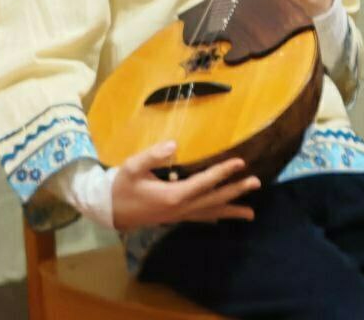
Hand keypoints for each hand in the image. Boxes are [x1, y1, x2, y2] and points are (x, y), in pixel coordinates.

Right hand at [112, 141, 260, 229]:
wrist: (107, 211)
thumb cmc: (119, 186)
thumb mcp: (131, 168)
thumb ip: (152, 156)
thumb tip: (173, 145)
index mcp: (173, 195)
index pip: (204, 182)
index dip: (223, 172)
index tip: (240, 162)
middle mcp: (180, 208)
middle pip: (214, 199)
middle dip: (236, 191)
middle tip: (256, 182)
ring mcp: (178, 215)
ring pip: (210, 213)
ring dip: (231, 210)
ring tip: (251, 214)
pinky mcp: (174, 218)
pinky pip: (199, 218)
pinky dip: (214, 217)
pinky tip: (223, 218)